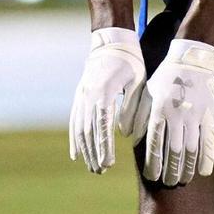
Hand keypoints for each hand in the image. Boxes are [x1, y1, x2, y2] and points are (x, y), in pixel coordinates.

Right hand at [69, 27, 148, 173]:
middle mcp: (89, 95)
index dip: (104, 146)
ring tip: (91, 168)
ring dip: (84, 150)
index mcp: (105, 92)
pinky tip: (76, 154)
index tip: (108, 164)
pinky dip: (74, 139)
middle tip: (101, 172)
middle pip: (89, 130)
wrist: (111, 41)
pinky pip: (74, 121)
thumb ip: (132, 108)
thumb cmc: (131, 62)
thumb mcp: (138, 83)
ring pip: (79, 128)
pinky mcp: (79, 96)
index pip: (103, 126)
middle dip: (93, 153)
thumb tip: (125, 134)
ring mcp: (81, 96)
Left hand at [143, 39, 213, 186]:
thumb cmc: (165, 79)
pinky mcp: (210, 115)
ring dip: (186, 168)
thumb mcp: (146, 93)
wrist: (192, 61)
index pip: (154, 143)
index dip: (153, 163)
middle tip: (168, 183)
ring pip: (191, 149)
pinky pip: (208, 141)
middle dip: (170, 171)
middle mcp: (177, 114)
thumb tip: (129, 138)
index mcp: (158, 109)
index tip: (151, 176)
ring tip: (182, 180)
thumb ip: (137, 115)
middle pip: (173, 151)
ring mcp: (195, 115)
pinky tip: (203, 172)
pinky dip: (206, 159)